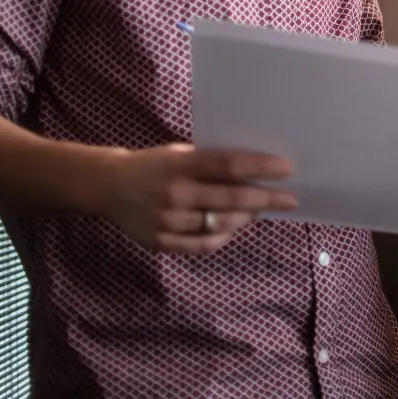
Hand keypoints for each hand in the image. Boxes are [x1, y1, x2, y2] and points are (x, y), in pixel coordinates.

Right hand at [97, 144, 297, 254]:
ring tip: (260, 211)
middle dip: (267, 199)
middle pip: (231, 199)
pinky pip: (203, 246)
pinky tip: (235, 228)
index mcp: (180, 164)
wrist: (108, 186)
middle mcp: (174, 193)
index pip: (229, 165)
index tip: (288, 169)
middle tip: (289, 199)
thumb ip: (211, 162)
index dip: (261, 167)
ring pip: (221, 226)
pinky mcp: (161, 242)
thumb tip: (257, 170)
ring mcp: (167, 221)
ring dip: (247, 218)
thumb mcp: (180, 152)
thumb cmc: (154, 165)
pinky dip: (224, 238)